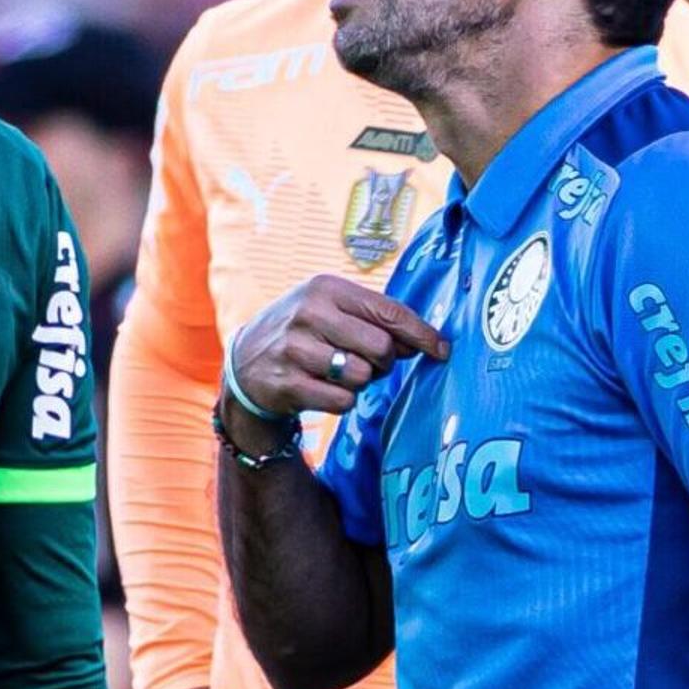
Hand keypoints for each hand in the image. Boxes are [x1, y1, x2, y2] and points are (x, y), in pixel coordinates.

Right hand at [223, 276, 444, 442]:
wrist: (246, 362)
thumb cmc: (304, 331)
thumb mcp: (331, 309)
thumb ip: (375, 320)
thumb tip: (426, 343)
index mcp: (327, 288)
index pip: (389, 311)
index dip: (422, 334)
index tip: (442, 350)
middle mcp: (309, 313)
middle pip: (380, 347)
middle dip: (385, 362)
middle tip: (369, 363)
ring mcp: (295, 348)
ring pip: (361, 376)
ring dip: (361, 382)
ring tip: (340, 373)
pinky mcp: (288, 383)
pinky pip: (342, 401)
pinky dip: (343, 400)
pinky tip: (324, 388)